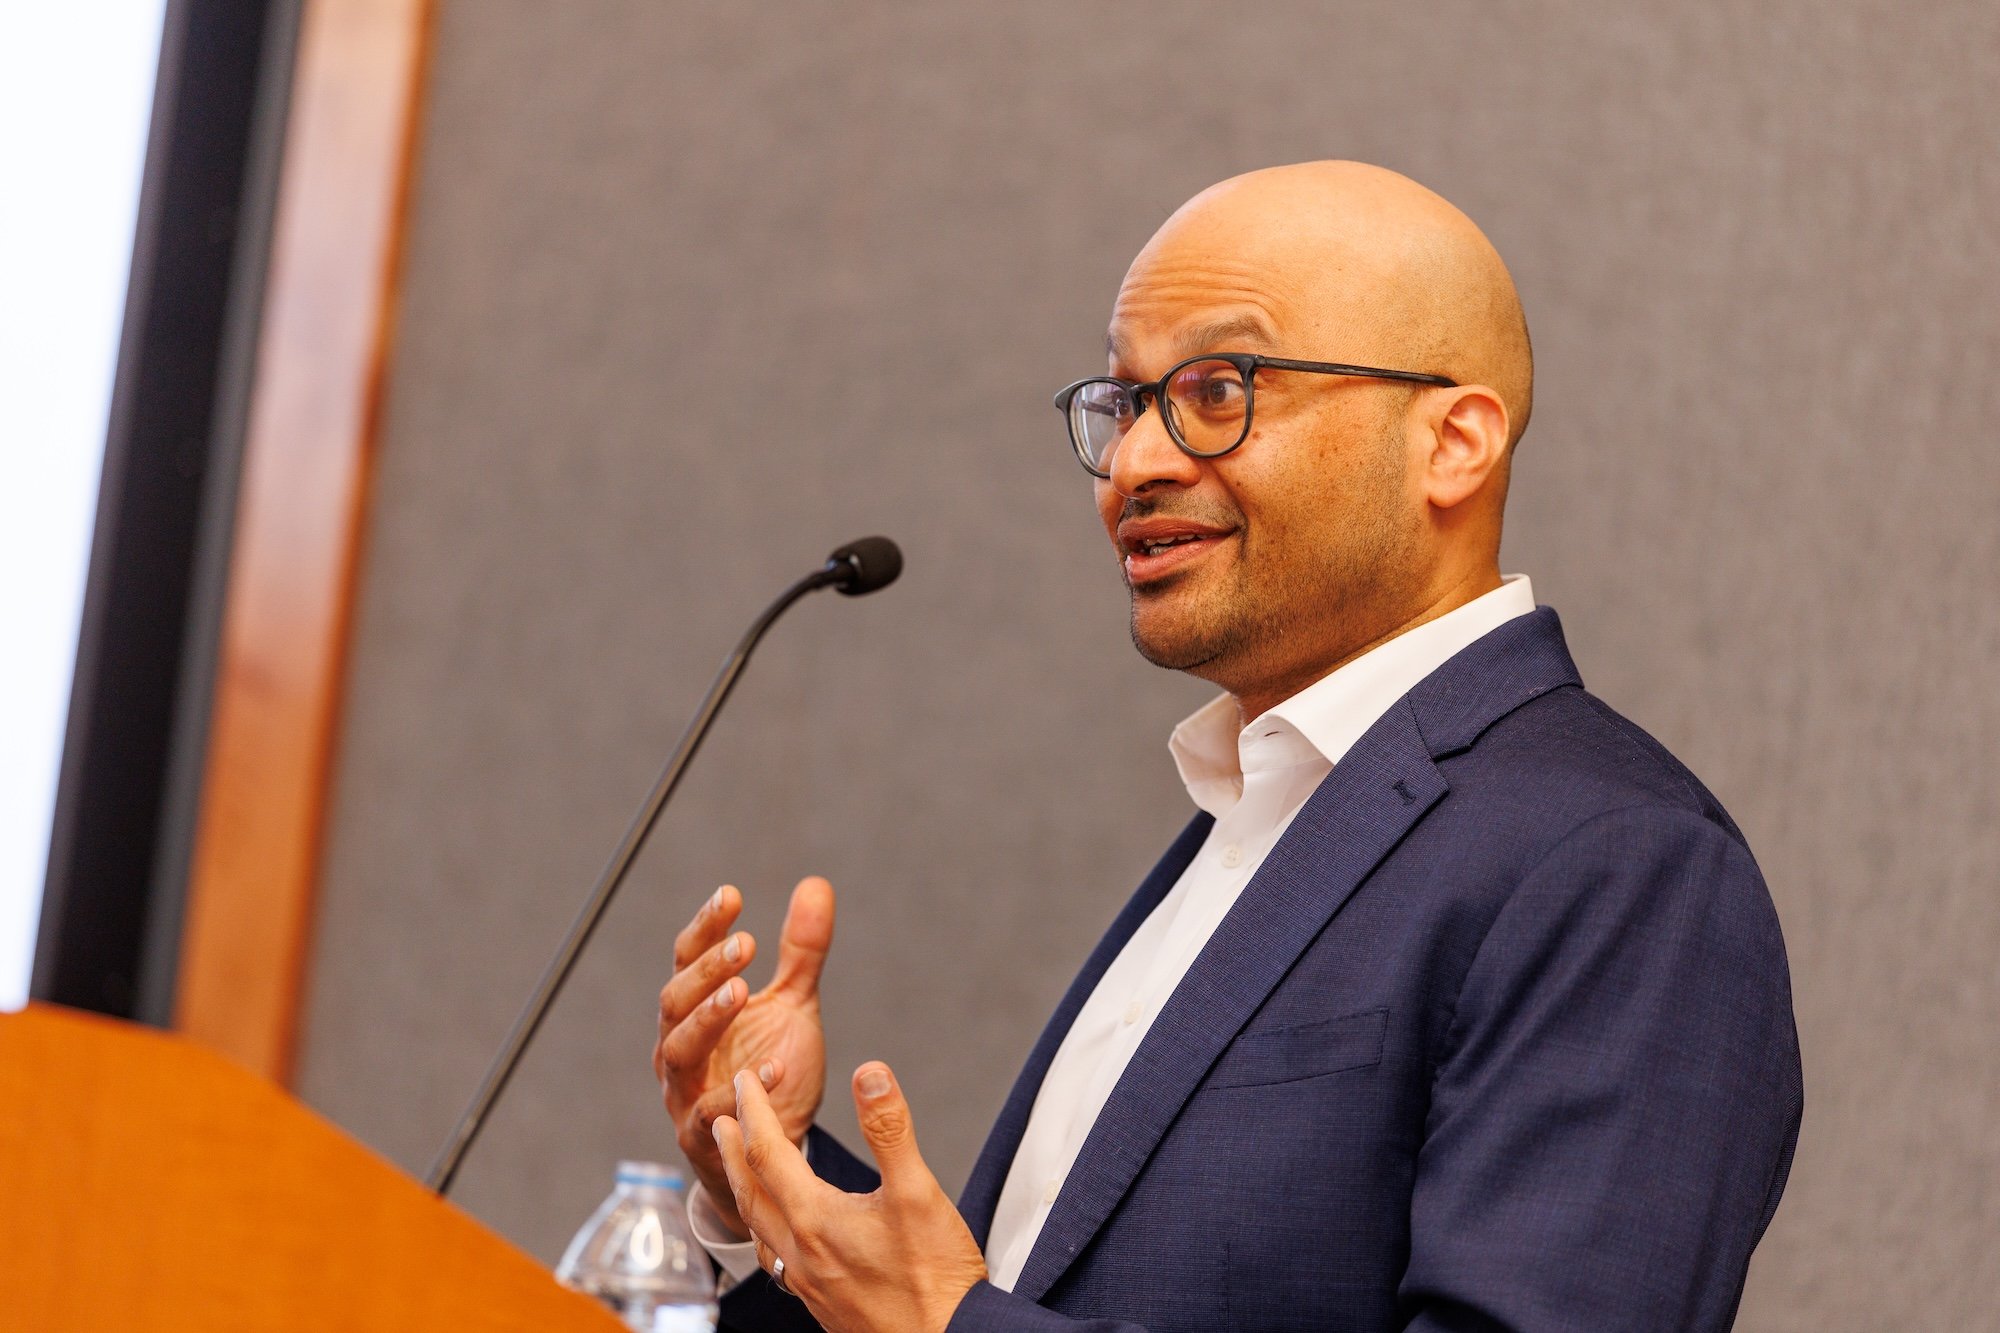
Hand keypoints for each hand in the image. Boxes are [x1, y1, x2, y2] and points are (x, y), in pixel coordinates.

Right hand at [655, 876, 833, 1237]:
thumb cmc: (770, 1069)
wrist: (770, 1151)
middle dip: (707, 970)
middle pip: (675, 1001)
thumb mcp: (793, 1006)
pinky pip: (711, 1113)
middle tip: (745, 944)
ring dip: (708, 1019)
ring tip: (742, 991)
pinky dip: (738, 1090)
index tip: (732, 895)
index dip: (705, 927)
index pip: (688, 959)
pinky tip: (774, 1066)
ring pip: (680, 1051)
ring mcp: (683, 1093)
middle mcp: (678, 1047)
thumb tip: (816, 884)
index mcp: (695, 1010)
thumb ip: (802, 952)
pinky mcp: (702, 1137)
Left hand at [714, 1061, 987, 1332]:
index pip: (768, 1152)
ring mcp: (808, 1283)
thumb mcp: (919, 1192)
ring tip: (741, 1169)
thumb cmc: (935, 1277)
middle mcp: (800, 1253)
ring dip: (744, 1190)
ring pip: (758, 1229)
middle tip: (720, 1118)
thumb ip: (890, 1129)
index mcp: (815, 1219)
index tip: (746, 1080)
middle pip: (750, 1192)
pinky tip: (782, 1232)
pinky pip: (776, 1258)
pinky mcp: (823, 1303)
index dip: (755, 1110)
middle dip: (733, 1150)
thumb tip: (869, 1073)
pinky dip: (766, 1228)